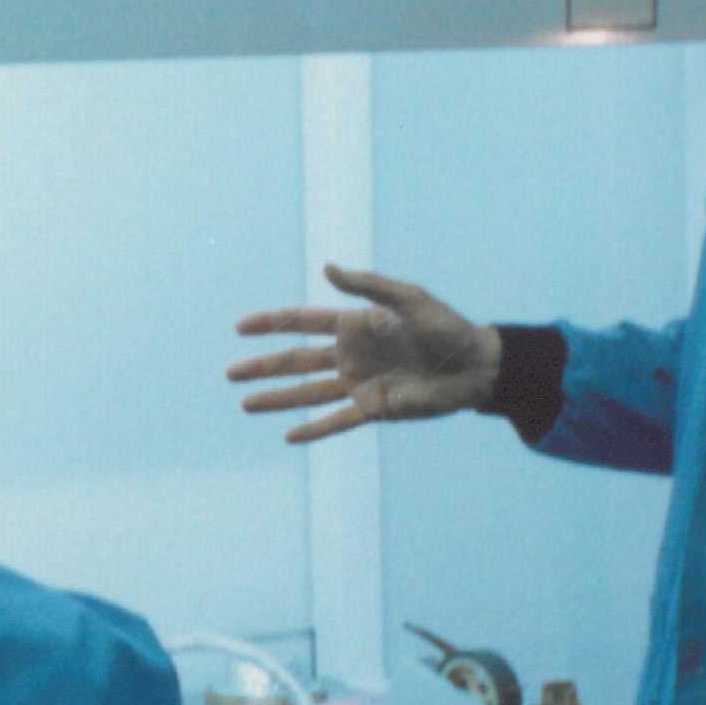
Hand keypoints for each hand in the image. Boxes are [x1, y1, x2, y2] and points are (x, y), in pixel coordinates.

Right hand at [227, 267, 501, 442]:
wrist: (476, 365)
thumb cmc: (446, 326)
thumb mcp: (408, 298)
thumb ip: (367, 286)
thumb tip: (326, 268)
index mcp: (355, 325)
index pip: (303, 322)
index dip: (271, 324)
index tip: (240, 327)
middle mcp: (351, 355)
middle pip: (296, 362)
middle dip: (263, 366)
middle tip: (229, 372)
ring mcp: (360, 384)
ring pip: (308, 393)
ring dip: (277, 399)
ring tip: (245, 404)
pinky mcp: (375, 409)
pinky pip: (337, 421)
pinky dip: (314, 429)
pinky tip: (288, 436)